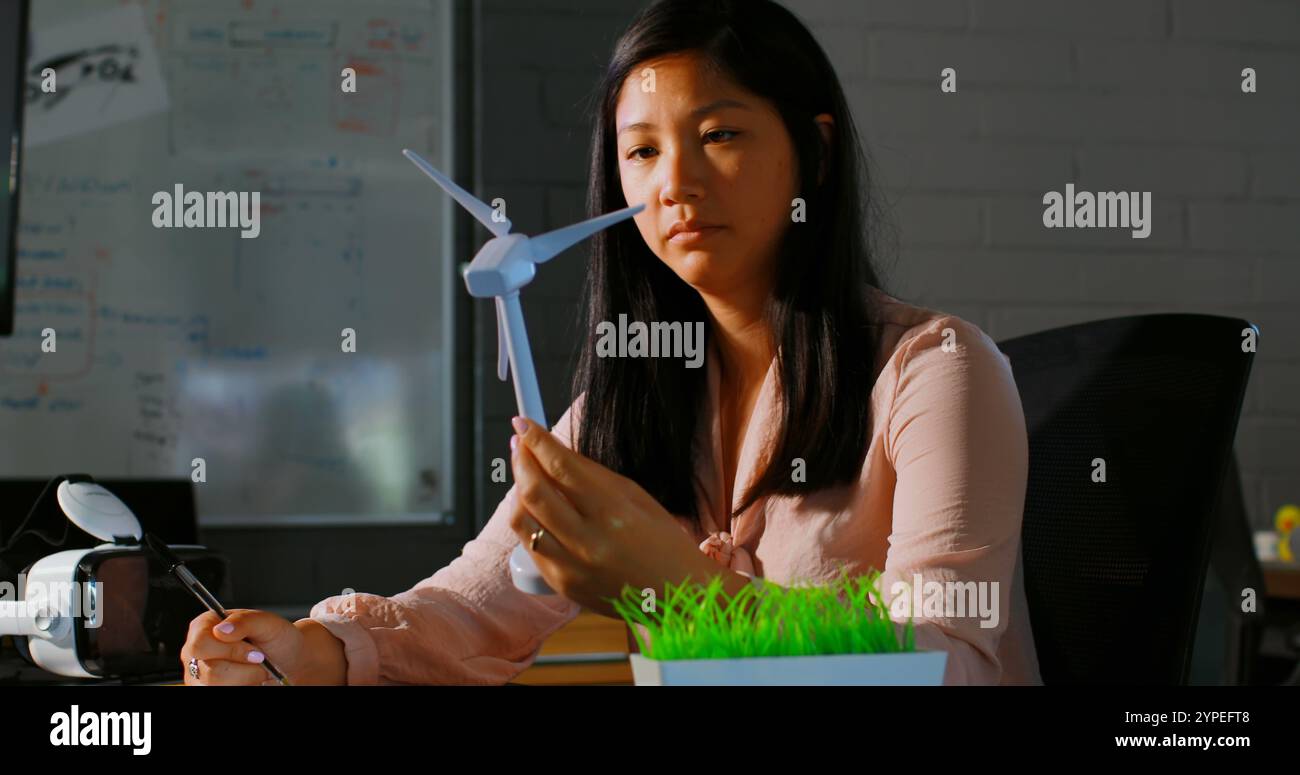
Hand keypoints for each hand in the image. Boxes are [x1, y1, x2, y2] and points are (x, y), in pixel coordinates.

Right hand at [180, 609, 345, 684]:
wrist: (288, 661)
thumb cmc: (276, 639)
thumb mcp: (268, 623)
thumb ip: (245, 621)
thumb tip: (221, 630)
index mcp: (204, 627)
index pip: (201, 643)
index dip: (230, 651)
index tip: (256, 653)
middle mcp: (196, 653)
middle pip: (210, 671)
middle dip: (243, 669)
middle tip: (261, 661)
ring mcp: (200, 676)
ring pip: (216, 687)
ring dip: (246, 680)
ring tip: (256, 670)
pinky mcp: (208, 689)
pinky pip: (222, 693)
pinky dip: (244, 686)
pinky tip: (250, 679)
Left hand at [507, 416, 733, 616]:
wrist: (676, 595)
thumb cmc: (664, 542)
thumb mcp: (637, 496)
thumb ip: (592, 474)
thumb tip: (555, 450)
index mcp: (613, 513)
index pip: (562, 468)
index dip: (537, 441)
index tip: (524, 423)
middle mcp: (588, 542)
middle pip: (534, 492)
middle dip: (521, 460)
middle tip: (519, 443)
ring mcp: (572, 567)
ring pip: (522, 522)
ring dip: (516, 492)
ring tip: (524, 475)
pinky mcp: (562, 585)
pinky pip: (530, 547)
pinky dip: (527, 522)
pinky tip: (533, 509)